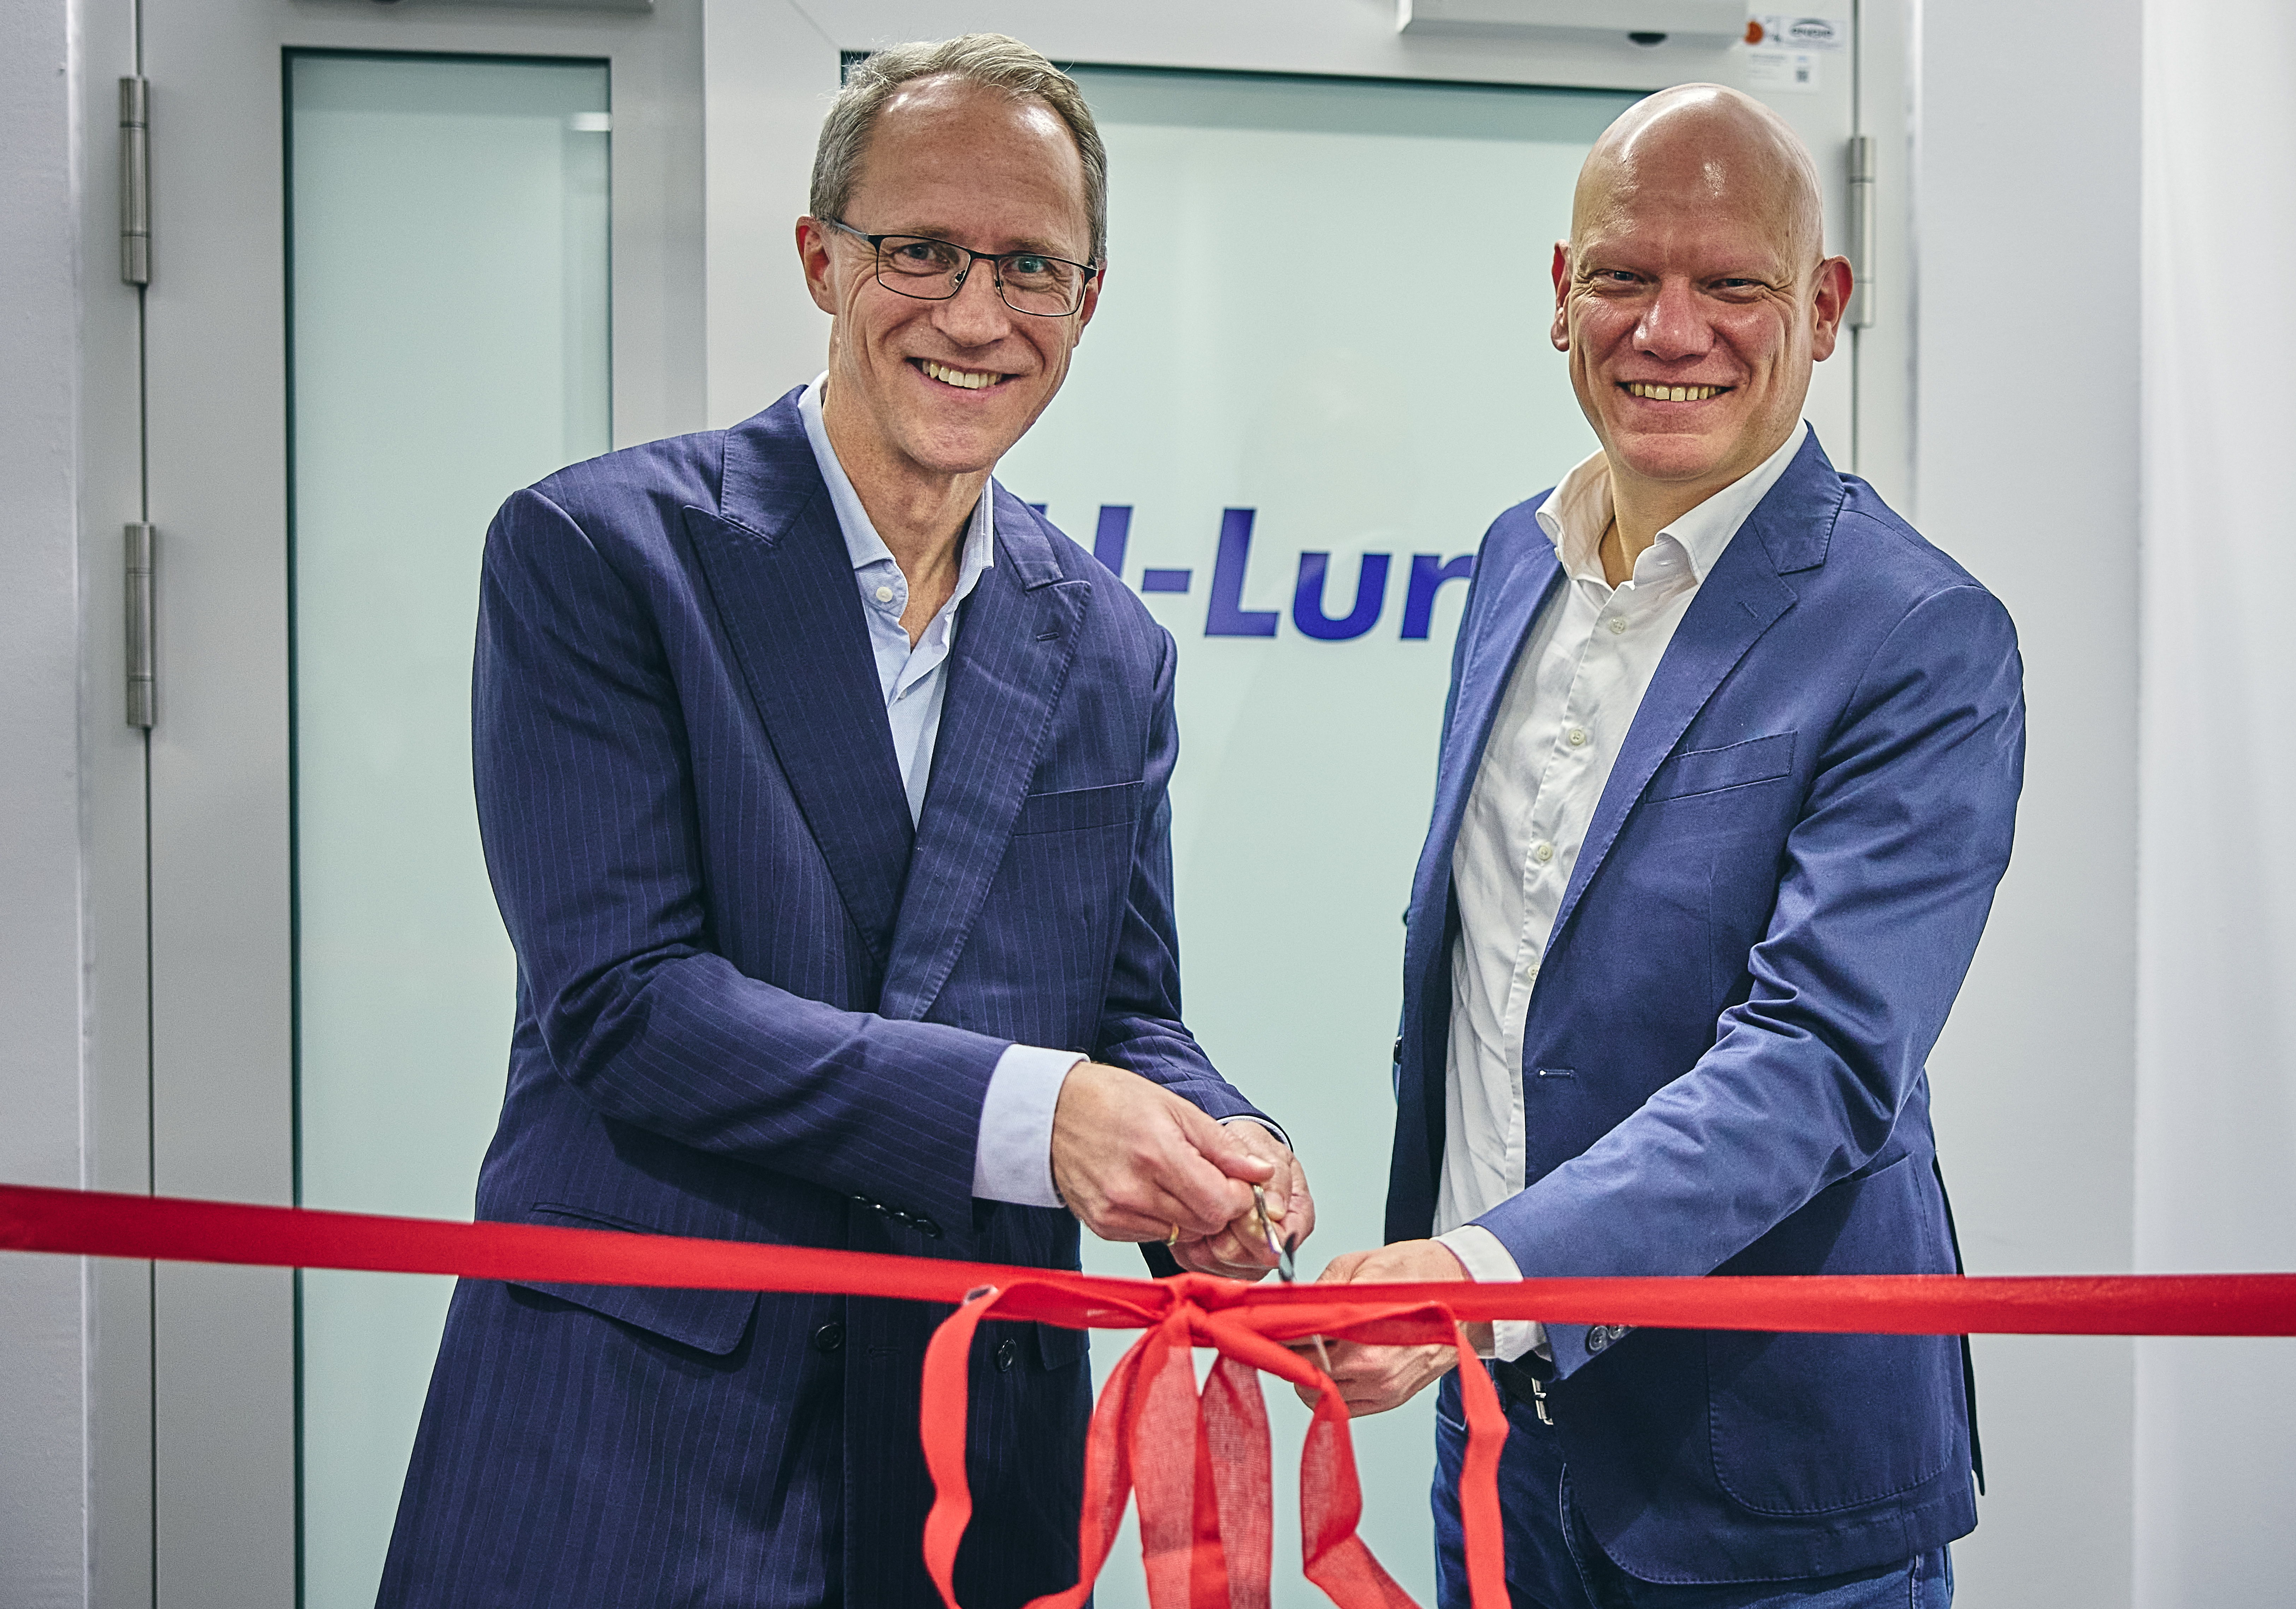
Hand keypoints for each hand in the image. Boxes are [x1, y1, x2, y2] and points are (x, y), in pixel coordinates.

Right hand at [1050, 1063, 1271, 1244]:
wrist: (1051, 1111)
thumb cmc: (1110, 1101)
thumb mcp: (1175, 1108)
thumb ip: (1222, 1147)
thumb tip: (1261, 1173)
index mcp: (1158, 1154)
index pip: (1222, 1204)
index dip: (1238, 1196)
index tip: (1235, 1181)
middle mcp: (1134, 1190)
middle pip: (1205, 1224)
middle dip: (1216, 1204)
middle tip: (1205, 1176)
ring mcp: (1116, 1212)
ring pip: (1181, 1233)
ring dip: (1189, 1213)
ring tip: (1171, 1177)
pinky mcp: (1103, 1226)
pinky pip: (1153, 1235)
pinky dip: (1161, 1218)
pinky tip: (1147, 1189)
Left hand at [1171, 1123, 1316, 1280]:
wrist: (1221, 1153)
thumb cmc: (1247, 1150)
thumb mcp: (1265, 1148)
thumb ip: (1275, 1178)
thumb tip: (1275, 1210)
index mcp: (1297, 1214)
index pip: (1285, 1240)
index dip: (1261, 1229)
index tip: (1242, 1211)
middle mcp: (1276, 1241)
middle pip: (1254, 1257)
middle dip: (1232, 1232)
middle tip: (1220, 1205)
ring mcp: (1250, 1257)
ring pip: (1228, 1264)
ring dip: (1212, 1236)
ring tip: (1208, 1209)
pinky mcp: (1222, 1263)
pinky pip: (1206, 1265)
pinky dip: (1197, 1244)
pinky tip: (1199, 1221)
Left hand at [1292, 1240, 1487, 1416]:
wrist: (1465, 1293)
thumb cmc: (1416, 1272)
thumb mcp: (1359, 1264)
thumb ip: (1319, 1290)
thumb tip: (1284, 1305)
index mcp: (1363, 1328)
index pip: (1300, 1342)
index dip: (1277, 1333)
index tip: (1267, 1324)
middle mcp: (1373, 1365)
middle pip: (1306, 1374)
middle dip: (1292, 1354)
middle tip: (1288, 1333)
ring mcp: (1384, 1387)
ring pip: (1321, 1396)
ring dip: (1310, 1374)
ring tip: (1316, 1347)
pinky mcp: (1392, 1399)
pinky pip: (1345, 1406)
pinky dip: (1332, 1389)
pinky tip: (1336, 1363)